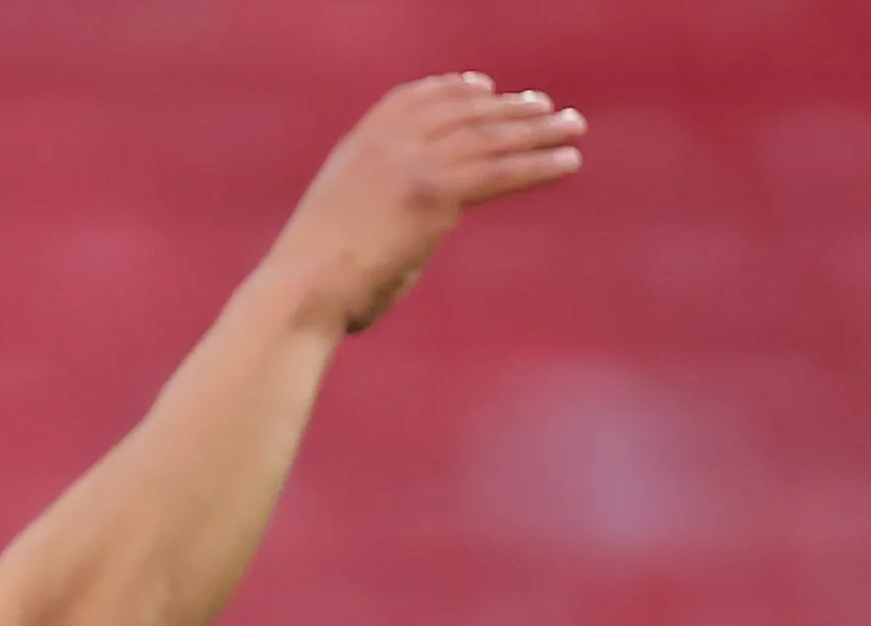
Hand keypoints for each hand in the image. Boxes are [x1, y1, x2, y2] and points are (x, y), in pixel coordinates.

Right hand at [262, 74, 585, 340]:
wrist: (296, 295)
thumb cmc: (308, 288)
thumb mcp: (335, 231)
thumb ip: (375, 216)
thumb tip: (404, 240)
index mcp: (357, 149)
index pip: (413, 99)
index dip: (453, 89)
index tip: (485, 86)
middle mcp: (385, 146)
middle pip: (461, 112)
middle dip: (508, 108)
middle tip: (546, 107)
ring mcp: (410, 165)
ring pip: (489, 138)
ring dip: (538, 130)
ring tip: (573, 126)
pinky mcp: (435, 194)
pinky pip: (500, 172)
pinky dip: (539, 165)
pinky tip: (568, 161)